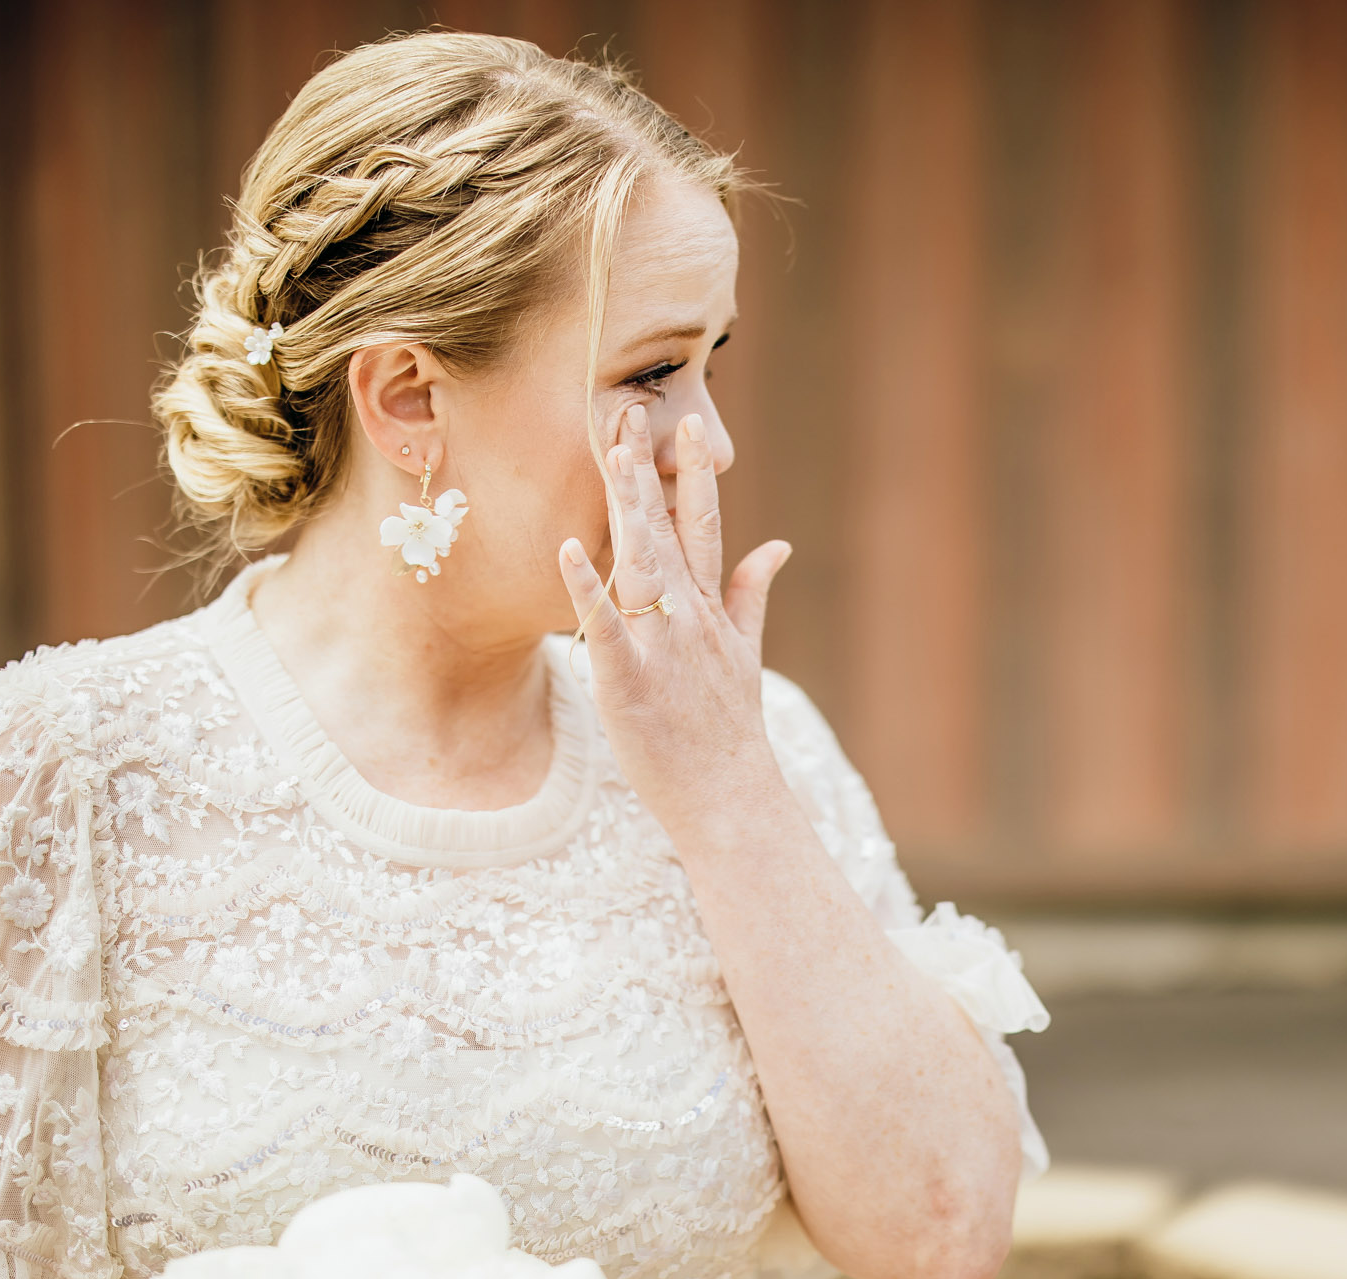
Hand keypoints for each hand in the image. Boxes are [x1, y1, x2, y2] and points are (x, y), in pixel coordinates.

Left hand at [557, 404, 793, 846]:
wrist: (729, 797)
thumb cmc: (729, 730)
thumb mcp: (747, 654)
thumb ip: (752, 594)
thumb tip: (778, 544)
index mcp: (711, 610)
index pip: (702, 526)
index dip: (693, 474)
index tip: (685, 425)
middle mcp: (690, 618)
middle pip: (666, 531)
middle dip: (648, 471)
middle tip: (630, 413)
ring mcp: (663, 647)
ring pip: (641, 564)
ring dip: (626, 509)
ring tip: (609, 456)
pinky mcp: (631, 681)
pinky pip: (607, 627)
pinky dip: (588, 588)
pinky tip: (569, 548)